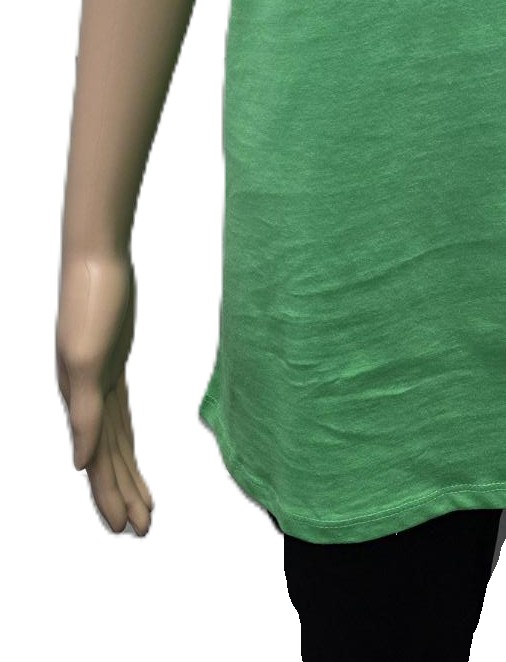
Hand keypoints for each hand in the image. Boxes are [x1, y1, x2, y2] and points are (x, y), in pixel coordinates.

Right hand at [56, 251, 153, 534]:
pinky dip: (123, 439)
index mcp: (78, 401)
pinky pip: (118, 415)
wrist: (97, 259)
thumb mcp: (87, 359)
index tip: (127, 526)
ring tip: (144, 505)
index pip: (97, 461)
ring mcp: (98, 381)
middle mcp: (85, 397)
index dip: (111, 494)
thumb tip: (80, 463)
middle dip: (122, 493)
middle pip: (106, 458)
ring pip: (114, 440)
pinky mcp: (111, 365)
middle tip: (142, 529)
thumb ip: (83, 412)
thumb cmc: (91, 303)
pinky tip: (128, 454)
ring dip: (127, 473)